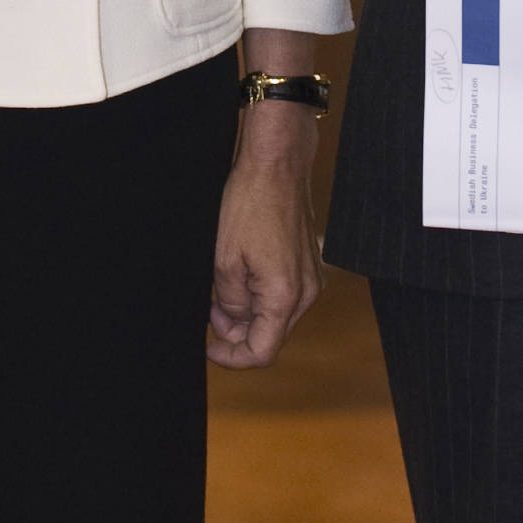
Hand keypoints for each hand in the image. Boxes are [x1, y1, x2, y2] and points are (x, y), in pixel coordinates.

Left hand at [208, 106, 323, 368]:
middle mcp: (306, 293)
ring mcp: (311, 278)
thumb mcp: (224, 260)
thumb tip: (233, 321)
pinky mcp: (308, 264)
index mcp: (285, 296)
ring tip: (222, 288)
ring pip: (277, 315)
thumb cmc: (251, 204)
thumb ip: (229, 302)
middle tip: (210, 311)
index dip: (232, 357)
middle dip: (238, 332)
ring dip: (248, 312)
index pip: (262, 352)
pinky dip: (261, 295)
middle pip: (271, 335)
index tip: (210, 347)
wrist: (277, 165)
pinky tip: (241, 275)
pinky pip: (284, 294)